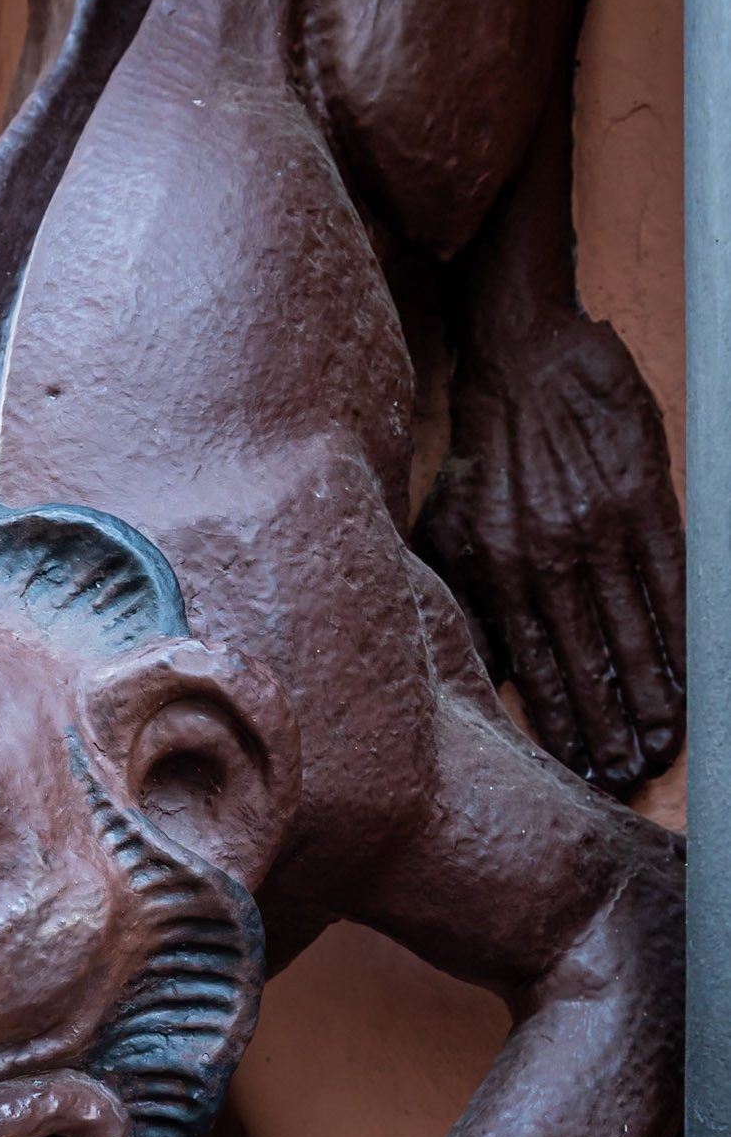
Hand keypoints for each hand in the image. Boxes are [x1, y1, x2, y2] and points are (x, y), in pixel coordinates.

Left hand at [415, 311, 684, 796]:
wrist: (525, 359)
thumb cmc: (483, 451)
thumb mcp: (448, 529)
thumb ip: (464, 600)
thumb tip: (487, 668)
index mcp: (499, 573)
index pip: (535, 668)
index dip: (560, 724)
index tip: (578, 769)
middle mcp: (549, 561)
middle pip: (586, 663)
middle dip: (607, 726)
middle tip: (627, 776)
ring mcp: (599, 531)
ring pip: (629, 631)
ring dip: (647, 693)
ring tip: (660, 743)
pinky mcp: (642, 500)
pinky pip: (667, 579)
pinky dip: (679, 630)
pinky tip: (688, 672)